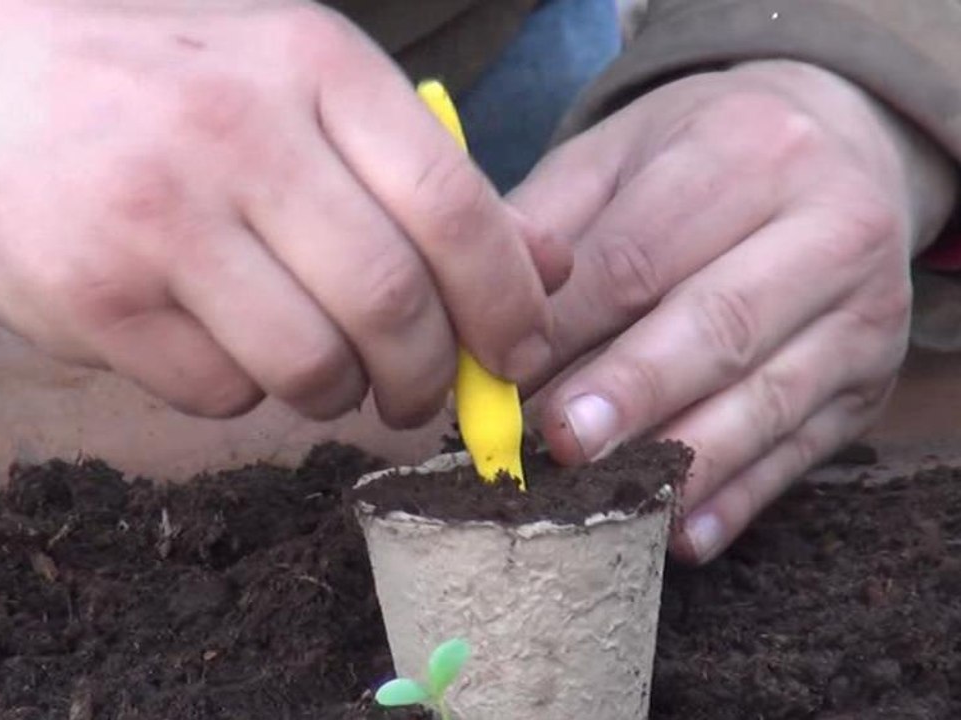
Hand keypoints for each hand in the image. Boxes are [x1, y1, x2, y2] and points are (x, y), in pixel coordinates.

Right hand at [0, 0, 568, 425]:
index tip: (518, 355)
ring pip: (310, 365)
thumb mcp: (297, 83)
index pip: (458, 211)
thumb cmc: (158, 80)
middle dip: (428, 378)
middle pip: (394, 305)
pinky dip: (244, 393)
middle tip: (421, 397)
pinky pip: (219, 394)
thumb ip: (423, 174)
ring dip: (337, 391)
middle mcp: (240, 134)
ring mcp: (158, 217)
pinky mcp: (90, 296)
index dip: (508, 305)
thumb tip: (546, 271)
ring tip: (323, 371)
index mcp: (313, 67)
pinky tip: (221, 348)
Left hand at [512, 61, 957, 562]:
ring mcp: (864, 315)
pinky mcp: (870, 385)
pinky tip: (678, 533)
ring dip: (677, 461)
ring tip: (603, 500)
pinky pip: (801, 452)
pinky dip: (737, 499)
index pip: (638, 258)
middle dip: (630, 393)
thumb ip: (547, 223)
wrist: (841, 147)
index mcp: (751, 152)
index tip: (498, 379)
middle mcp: (830, 229)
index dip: (563, 329)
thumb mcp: (622, 153)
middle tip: (558, 443)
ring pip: (765, 401)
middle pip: (717, 327)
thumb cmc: (701, 156)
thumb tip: (474, 313)